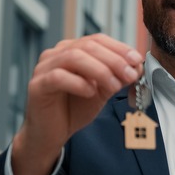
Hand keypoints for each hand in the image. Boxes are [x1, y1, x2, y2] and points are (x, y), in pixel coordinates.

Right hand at [11, 34, 142, 174]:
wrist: (52, 134)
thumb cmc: (73, 109)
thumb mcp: (102, 91)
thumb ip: (116, 77)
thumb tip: (135, 67)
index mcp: (72, 50)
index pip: (97, 40)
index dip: (119, 48)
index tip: (137, 60)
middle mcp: (56, 54)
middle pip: (87, 46)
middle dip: (114, 59)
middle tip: (130, 74)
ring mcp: (44, 68)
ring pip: (73, 57)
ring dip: (99, 70)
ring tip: (114, 85)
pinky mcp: (37, 85)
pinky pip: (58, 77)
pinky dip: (78, 83)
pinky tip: (90, 92)